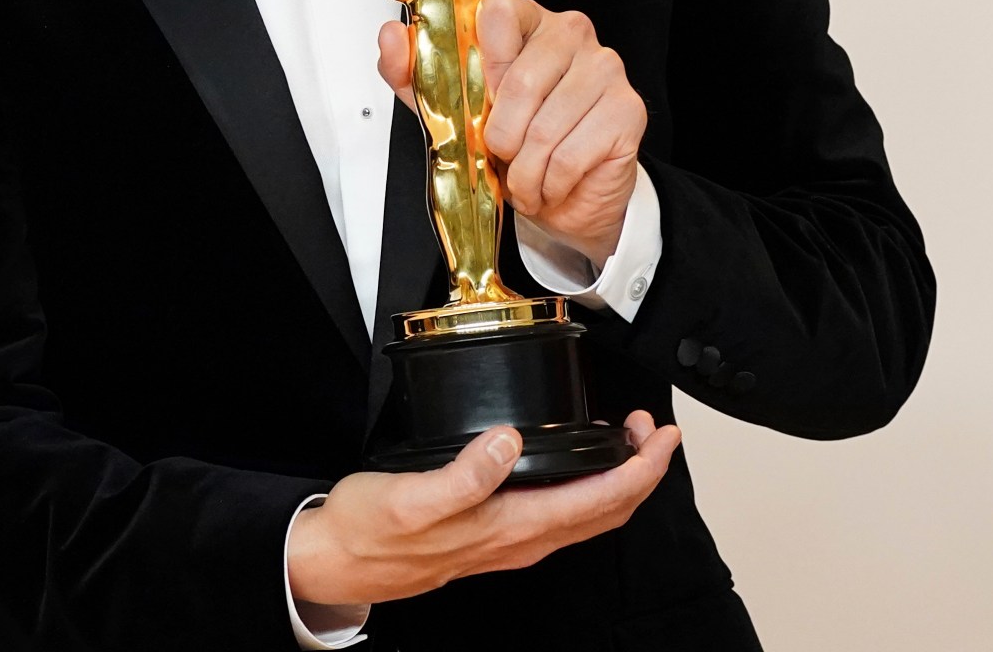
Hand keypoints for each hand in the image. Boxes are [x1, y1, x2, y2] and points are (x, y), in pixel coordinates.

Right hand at [286, 412, 681, 606]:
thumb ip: (462, 476)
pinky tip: (576, 464)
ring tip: (625, 440)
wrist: (335, 563)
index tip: (657, 436)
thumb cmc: (368, 531)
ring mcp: (509, 543)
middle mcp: (519, 542)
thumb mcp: (408, 498)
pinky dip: (587, 489)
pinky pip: (561, 517)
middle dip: (640, 472)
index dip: (639, 470)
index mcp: (508, 528)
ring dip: (617, 481)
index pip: (598, 502)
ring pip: (587, 518)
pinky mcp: (494, 536)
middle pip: (606, 514)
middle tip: (650, 429)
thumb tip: (507, 443)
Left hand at [377, 0, 646, 262]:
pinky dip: (549, 184)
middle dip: (500, 135)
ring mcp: (605, 69)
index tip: (479, 95)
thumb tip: (391, 37)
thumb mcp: (454, 108)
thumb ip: (419, 72)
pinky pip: (569, 156)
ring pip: (543, 127)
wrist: (568, 197)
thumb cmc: (517, 143)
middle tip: (502, 152)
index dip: (482, 61)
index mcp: (529, 22)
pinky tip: (552, 183)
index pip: (499, 11)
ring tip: (526, 175)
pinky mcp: (628, 110)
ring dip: (524, 170)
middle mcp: (572, 34)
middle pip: (519, 80)